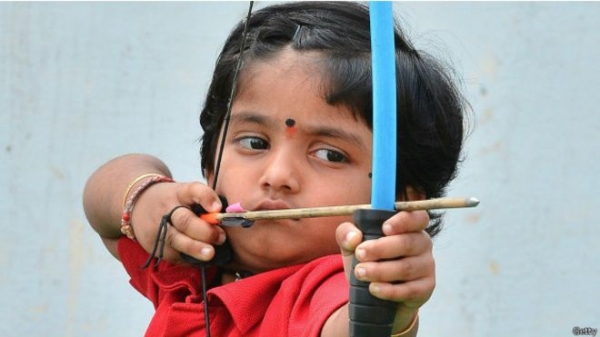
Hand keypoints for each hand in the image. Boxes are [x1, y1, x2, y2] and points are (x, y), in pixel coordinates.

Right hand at [131, 181, 226, 263]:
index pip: (193, 190)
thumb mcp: (185, 194)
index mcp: (180, 193)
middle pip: (185, 221)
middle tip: (221, 238)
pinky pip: (173, 254)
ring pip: (176, 240)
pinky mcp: (154, 245)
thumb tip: (228, 220)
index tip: (218, 208)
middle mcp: (167, 209)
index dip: (206, 198)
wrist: (138, 203)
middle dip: (204, 231)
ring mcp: (158, 228)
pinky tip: (201, 260)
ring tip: (210, 254)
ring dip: (194, 248)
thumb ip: (204, 204)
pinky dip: (188, 258)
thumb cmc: (173, 200)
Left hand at [335, 210, 434, 330]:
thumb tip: (354, 237)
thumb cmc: (368, 259)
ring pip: (406, 267)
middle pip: (408, 242)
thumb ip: (346, 233)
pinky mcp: (425, 288)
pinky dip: (389, 290)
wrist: (374, 293)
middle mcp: (422, 243)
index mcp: (409, 226)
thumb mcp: (352, 244)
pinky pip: (409, 290)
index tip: (384, 228)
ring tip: (360, 272)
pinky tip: (373, 288)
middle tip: (360, 253)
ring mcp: (426, 266)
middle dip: (381, 248)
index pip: (417, 217)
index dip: (403, 221)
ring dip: (381, 270)